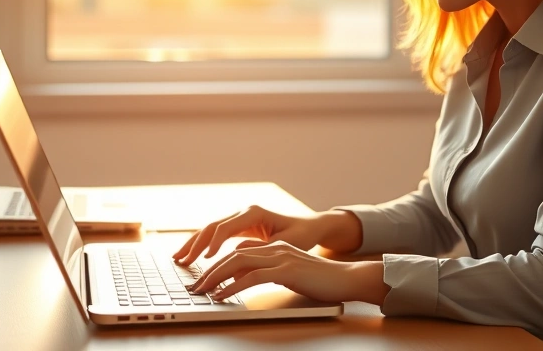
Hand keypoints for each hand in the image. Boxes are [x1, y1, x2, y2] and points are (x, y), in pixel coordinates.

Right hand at [173, 205, 326, 264]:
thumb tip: (242, 262)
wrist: (308, 226)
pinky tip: (190, 256)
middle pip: (212, 227)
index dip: (214, 244)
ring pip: (209, 230)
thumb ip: (264, 251)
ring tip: (177, 259)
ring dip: (193, 244)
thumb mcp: (286, 244)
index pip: (226, 228)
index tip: (206, 260)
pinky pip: (214, 235)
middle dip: (195, 244)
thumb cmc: (301, 234)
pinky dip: (201, 246)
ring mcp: (238, 218)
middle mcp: (242, 212)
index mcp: (254, 213)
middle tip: (182, 262)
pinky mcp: (237, 227)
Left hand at [188, 240, 388, 304]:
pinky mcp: (286, 270)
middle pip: (232, 255)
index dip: (217, 264)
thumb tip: (245, 276)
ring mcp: (280, 257)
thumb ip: (268, 270)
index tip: (202, 278)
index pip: (237, 252)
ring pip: (237, 263)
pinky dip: (232, 286)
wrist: (347, 278)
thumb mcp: (290, 271)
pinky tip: (221, 295)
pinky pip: (252, 277)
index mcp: (274, 247)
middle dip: (209, 270)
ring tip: (201, 291)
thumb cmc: (321, 279)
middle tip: (194, 286)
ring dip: (215, 278)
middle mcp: (274, 248)